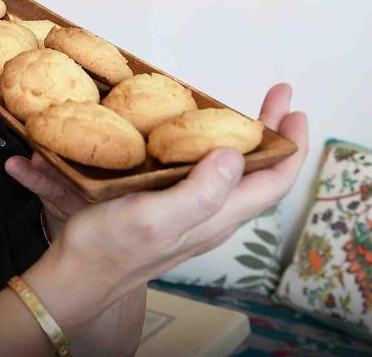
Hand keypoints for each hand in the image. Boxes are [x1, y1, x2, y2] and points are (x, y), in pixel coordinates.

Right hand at [13, 84, 307, 328]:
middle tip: (275, 96)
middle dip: (272, 134)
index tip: (293, 111)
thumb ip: (200, 192)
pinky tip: (195, 135)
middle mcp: (213, 216)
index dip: (291, 146)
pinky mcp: (172, 210)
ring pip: (234, 174)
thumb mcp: (155, 217)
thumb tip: (235, 155)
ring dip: (245, 139)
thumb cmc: (110, 248)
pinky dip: (212, 147)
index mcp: (216, 216)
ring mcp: (193, 215)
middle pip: (260, 174)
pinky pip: (207, 176)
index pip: (274, 182)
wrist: (78, 275)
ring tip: (242, 108)